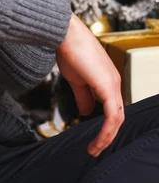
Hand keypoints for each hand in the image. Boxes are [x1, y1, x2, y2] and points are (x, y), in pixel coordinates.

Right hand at [56, 13, 123, 157]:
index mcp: (107, 78)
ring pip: (117, 118)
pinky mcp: (107, 86)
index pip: (112, 107)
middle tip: (95, 149)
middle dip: (107, 135)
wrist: (64, 32)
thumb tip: (87, 112)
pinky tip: (97, 141)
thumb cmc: (68, 48)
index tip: (94, 138)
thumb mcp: (75, 78)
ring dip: (107, 137)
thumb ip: (83, 96)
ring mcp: (113, 83)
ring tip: (94, 149)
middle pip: (117, 115)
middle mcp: (114, 81)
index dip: (105, 125)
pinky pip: (112, 116)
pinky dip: (106, 131)